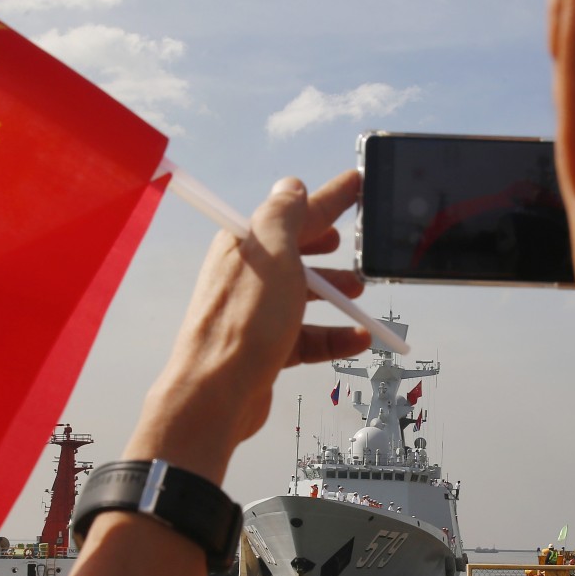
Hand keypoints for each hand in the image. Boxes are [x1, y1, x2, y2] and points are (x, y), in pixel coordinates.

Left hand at [124, 170, 371, 481]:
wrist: (216, 392)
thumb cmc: (242, 319)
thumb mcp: (272, 252)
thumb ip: (284, 214)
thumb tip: (292, 186)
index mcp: (245, 244)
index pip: (294, 211)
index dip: (329, 198)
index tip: (357, 183)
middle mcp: (247, 276)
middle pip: (295, 253)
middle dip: (325, 247)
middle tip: (351, 246)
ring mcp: (255, 314)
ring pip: (301, 296)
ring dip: (334, 293)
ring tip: (358, 293)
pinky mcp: (264, 348)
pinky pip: (306, 337)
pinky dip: (333, 336)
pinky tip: (358, 339)